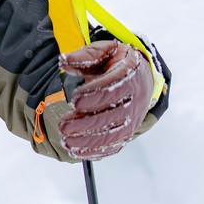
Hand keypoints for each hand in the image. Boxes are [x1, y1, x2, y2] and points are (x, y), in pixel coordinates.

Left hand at [56, 39, 152, 159]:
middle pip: (112, 115)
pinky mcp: (127, 133)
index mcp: (129, 75)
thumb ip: (84, 56)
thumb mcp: (104, 52)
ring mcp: (132, 119)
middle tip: (63, 125)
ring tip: (66, 140)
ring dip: (89, 141)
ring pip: (113, 134)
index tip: (74, 99)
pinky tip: (77, 151)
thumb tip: (63, 60)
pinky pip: (114, 145)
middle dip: (86, 123)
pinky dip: (96, 151)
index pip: (114, 87)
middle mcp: (134, 99)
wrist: (141, 78)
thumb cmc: (117, 64)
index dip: (95, 95)